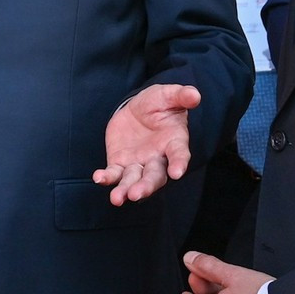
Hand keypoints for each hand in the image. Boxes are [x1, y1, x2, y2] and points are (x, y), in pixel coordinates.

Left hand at [94, 84, 200, 203]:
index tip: (177, 173)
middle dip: (146, 186)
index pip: (179, 155)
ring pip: (133, 180)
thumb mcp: (169, 95)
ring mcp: (138, 163)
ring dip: (125, 189)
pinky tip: (99, 178)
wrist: (137, 109)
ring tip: (117, 198)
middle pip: (154, 176)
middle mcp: (157, 158)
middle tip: (137, 194)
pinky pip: (114, 173)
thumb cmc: (158, 104)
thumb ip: (181, 96)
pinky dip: (107, 177)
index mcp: (174, 143)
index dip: (179, 163)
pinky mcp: (120, 163)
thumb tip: (195, 94)